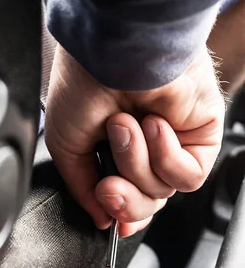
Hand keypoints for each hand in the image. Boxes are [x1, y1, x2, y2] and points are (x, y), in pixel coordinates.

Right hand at [44, 44, 224, 236]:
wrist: (112, 49)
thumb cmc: (84, 83)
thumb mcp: (66, 146)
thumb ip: (83, 187)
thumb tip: (101, 218)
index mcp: (116, 149)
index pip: (127, 196)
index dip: (119, 212)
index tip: (109, 217)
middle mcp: (147, 148)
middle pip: (145, 203)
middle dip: (124, 200)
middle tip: (109, 186)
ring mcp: (175, 142)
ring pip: (162, 191)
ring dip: (137, 163)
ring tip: (125, 126)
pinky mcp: (201, 134)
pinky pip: (187, 177)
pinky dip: (165, 158)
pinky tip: (154, 125)